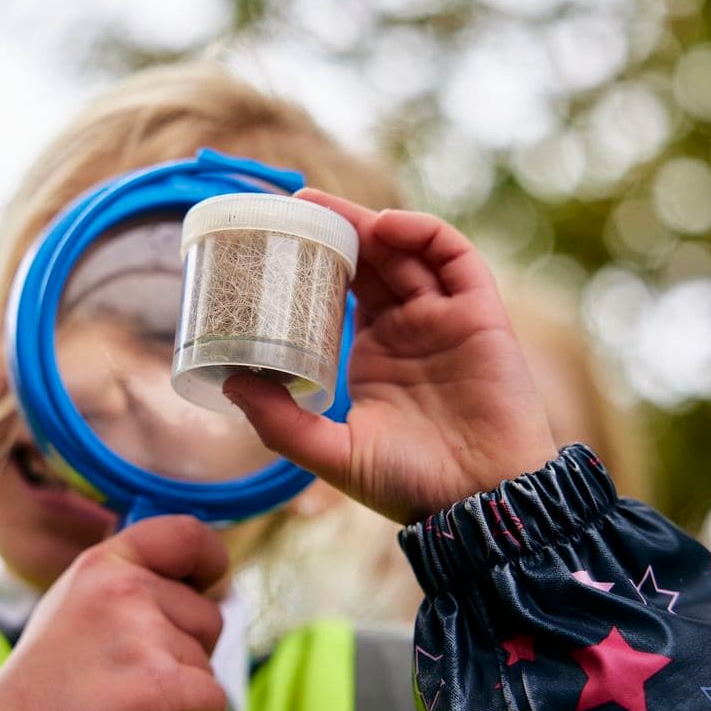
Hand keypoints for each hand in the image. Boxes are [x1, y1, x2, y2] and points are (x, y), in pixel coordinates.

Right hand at [0, 515, 227, 710]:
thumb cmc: (43, 691)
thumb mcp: (73, 608)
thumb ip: (125, 586)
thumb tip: (197, 584)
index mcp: (101, 564)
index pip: (184, 535)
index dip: (211, 559)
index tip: (212, 582)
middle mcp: (122, 588)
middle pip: (207, 615)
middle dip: (189, 654)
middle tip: (139, 679)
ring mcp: (140, 633)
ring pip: (208, 663)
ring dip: (187, 694)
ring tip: (137, 710)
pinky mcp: (158, 683)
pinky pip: (215, 702)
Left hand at [223, 189, 557, 524]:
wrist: (479, 504)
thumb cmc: (410, 485)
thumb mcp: (333, 454)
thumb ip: (281, 422)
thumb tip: (229, 382)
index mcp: (374, 354)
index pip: (341, 292)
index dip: (315, 263)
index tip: (276, 242)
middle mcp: (409, 329)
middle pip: (371, 261)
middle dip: (337, 230)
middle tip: (295, 205)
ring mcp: (445, 318)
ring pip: (407, 251)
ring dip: (371, 224)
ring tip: (329, 210)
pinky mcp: (480, 314)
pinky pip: (454, 258)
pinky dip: (422, 233)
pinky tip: (386, 226)